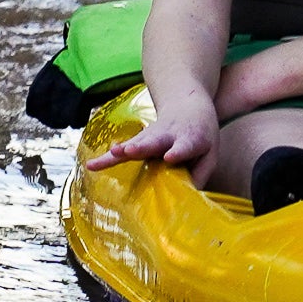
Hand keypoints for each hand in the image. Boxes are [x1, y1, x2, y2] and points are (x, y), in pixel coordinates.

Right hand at [86, 96, 216, 173]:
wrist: (186, 103)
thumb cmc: (200, 134)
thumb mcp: (210, 152)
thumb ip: (202, 173)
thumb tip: (189, 198)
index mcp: (189, 139)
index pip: (184, 146)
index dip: (177, 152)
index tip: (169, 158)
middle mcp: (167, 135)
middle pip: (154, 141)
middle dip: (142, 146)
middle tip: (130, 150)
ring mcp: (150, 136)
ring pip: (134, 144)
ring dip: (123, 149)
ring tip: (113, 152)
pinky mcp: (138, 141)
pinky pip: (121, 152)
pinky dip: (107, 159)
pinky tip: (92, 166)